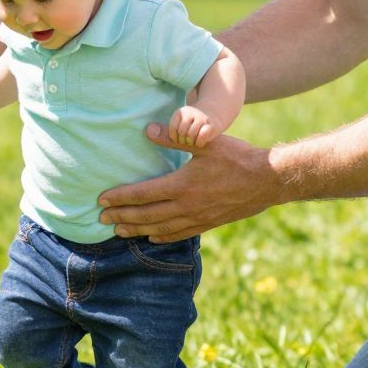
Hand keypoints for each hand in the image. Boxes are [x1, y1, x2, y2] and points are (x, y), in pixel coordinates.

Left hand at [98, 129, 281, 241]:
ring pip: (160, 228)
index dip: (120, 198)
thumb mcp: (206, 143)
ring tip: (118, 231)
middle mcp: (187, 206)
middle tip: (100, 220)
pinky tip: (151, 237)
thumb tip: (148, 130)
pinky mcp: (208, 223)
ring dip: (137, 230)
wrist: (267, 180)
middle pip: (146, 215)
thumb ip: (175, 138)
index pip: (143, 194)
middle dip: (122, 217)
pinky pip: (179, 234)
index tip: (101, 200)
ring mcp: (198, 217)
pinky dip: (162, 237)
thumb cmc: (237, 157)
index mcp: (183, 185)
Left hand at [162, 104, 216, 150]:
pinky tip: (202, 142)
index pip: (172, 130)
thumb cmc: (192, 127)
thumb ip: (164, 134)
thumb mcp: (178, 128)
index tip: (181, 138)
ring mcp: (201, 118)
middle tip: (189, 140)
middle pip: (181, 133)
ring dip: (192, 142)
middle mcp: (190, 112)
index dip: (176, 138)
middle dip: (184, 141)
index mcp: (179, 112)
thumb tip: (147, 131)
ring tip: (195, 140)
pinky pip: (201, 137)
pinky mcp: (211, 125)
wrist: (214, 116)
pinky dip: (200, 143)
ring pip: (191, 136)